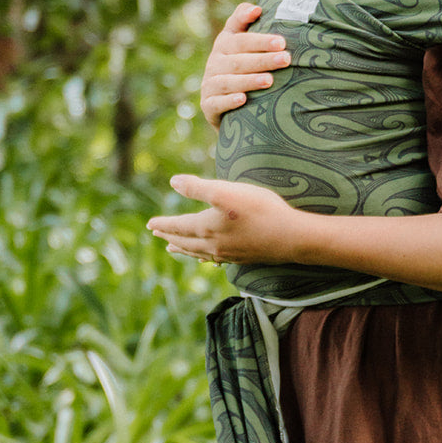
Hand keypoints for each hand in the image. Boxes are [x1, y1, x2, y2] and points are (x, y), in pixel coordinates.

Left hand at [146, 175, 306, 265]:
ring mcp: (229, 254)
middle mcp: (214, 244)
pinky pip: (215, 260)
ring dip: (184, 249)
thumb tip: (173, 182)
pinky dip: (205, 258)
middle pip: (185, 242)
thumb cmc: (259, 210)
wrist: (291, 237)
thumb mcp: (226, 191)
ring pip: (198, 253)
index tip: (150, 224)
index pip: (178, 226)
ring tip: (174, 249)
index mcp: (206, 227)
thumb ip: (197, 187)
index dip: (163, 224)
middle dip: (170, 236)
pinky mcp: (243, 257)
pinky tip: (208, 259)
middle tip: (158, 234)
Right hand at [200, 3, 290, 127]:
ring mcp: (209, 84)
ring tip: (269, 80)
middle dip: (263, 59)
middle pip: (239, 60)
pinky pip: (217, 103)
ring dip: (249, 80)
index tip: (281, 41)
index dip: (260, 39)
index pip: (241, 39)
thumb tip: (258, 8)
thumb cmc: (241, 65)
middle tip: (286, 59)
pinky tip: (243, 99)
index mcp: (225, 44)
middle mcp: (215, 62)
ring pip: (228, 81)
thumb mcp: (240, 43)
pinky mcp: (208, 105)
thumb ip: (245, 21)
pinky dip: (229, 101)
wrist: (222, 103)